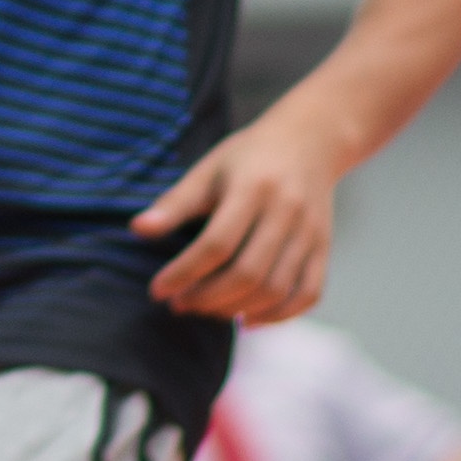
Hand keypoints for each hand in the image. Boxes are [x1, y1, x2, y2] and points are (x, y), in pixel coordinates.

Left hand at [136, 101, 345, 322]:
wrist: (309, 141)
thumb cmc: (248, 157)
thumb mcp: (208, 169)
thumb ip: (175, 202)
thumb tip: (136, 230)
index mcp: (252, 187)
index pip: (216, 244)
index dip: (184, 272)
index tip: (157, 290)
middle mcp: (286, 212)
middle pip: (248, 272)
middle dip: (207, 297)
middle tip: (179, 304)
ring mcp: (310, 233)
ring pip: (276, 289)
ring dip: (237, 309)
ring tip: (205, 309)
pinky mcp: (324, 248)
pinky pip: (308, 294)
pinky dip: (278, 315)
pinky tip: (246, 319)